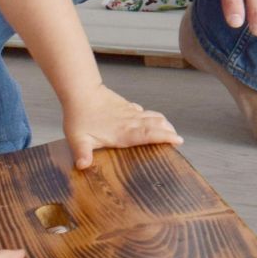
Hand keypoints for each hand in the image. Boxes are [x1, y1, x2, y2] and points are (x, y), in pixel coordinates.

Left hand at [63, 87, 182, 167]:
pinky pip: (145, 113)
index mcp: (122, 132)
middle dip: (169, 132)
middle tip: (179, 140)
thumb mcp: (78, 138)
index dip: (165, 137)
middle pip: (156, 125)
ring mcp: (130, 113)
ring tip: (171, 132)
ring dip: (164, 124)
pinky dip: (153, 118)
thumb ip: (82, 153)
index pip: (148, 135)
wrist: (81, 91)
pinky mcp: (127, 107)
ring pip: (153, 117)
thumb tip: (82, 166)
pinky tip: (153, 121)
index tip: (178, 140)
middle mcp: (130, 122)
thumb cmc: (79, 115)